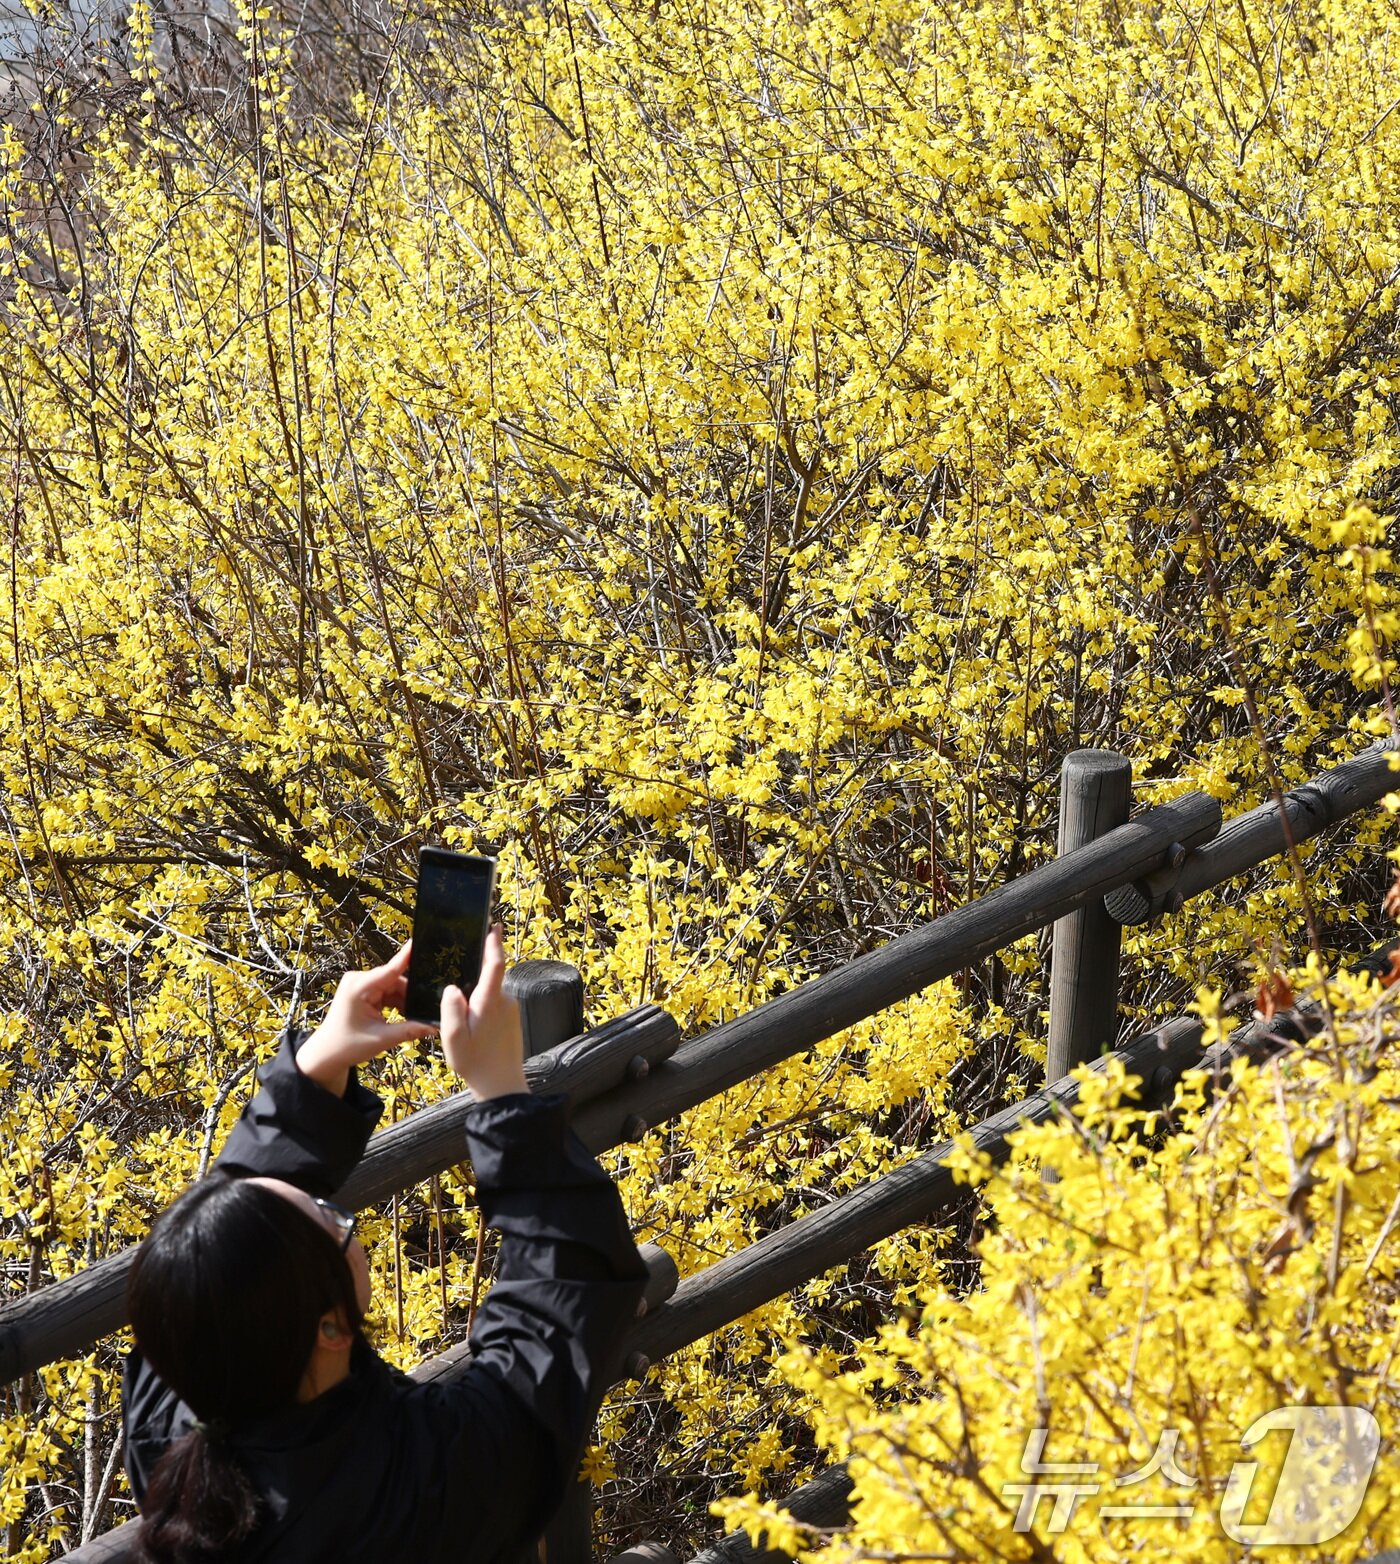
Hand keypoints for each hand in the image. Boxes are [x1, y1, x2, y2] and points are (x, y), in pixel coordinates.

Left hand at [297, 943, 437, 1096]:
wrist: (326, 1055)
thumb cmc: (347, 1046)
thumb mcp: (381, 1039)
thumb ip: (409, 1030)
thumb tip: (434, 1026)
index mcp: (359, 988)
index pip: (390, 970)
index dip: (406, 957)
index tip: (418, 941)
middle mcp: (358, 980)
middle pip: (395, 981)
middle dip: (409, 996)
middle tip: (425, 1012)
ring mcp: (360, 985)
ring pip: (392, 988)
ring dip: (403, 1002)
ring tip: (413, 1018)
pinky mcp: (362, 991)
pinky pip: (386, 992)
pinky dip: (395, 1004)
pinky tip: (403, 1016)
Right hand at [440, 925, 526, 1099]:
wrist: (502, 1086)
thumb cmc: (475, 1063)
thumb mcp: (454, 1038)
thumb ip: (451, 1009)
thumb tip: (452, 988)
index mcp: (490, 1001)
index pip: (496, 964)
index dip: (494, 943)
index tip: (494, 926)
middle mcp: (505, 1001)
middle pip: (488, 979)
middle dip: (472, 982)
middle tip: (455, 1000)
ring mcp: (511, 1010)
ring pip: (489, 995)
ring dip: (475, 1001)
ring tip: (462, 1026)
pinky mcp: (513, 1020)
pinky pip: (494, 1006)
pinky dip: (482, 1011)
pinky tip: (472, 1031)